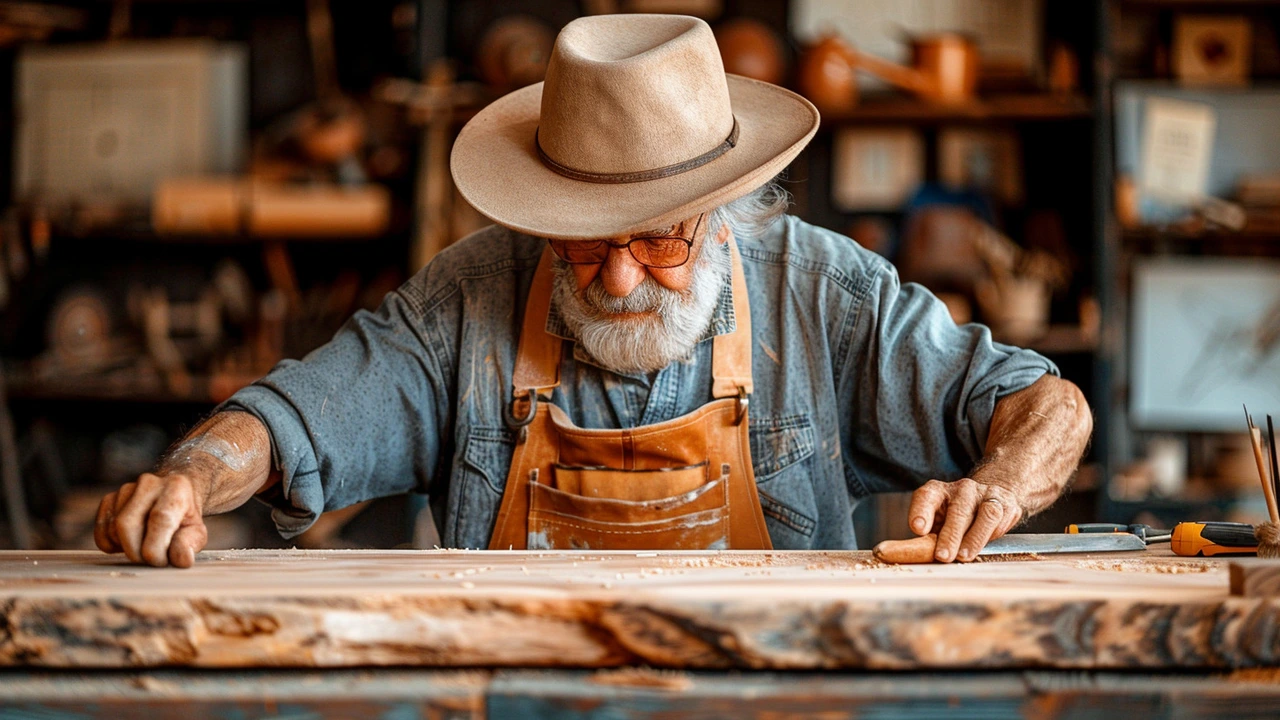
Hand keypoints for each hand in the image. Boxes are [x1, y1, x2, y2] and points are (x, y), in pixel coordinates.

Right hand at [94, 473, 208, 567]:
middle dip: (135, 551)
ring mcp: (126, 489)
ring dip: (124, 547)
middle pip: (127, 523)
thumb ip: (189, 544)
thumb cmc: (184, 517)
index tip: (159, 562)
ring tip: (143, 548)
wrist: (173, 495)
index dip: (156, 548)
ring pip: (112, 527)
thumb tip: (181, 559)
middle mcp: (149, 484)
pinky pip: (101, 528)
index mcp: (176, 488)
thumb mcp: (196, 531)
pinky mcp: (110, 499)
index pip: (160, 519)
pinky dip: (110, 543)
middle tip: (148, 561)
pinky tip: (127, 544)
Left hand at [907, 478, 1021, 562]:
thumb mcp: (936, 523)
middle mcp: (962, 489)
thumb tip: (901, 556)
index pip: (927, 496)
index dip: (921, 512)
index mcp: (938, 492)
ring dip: (974, 537)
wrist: (991, 496)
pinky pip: (1002, 519)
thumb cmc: (955, 517)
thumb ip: (923, 538)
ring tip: (964, 556)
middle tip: (942, 556)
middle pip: (958, 510)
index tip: (917, 528)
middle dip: (950, 535)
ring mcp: (986, 494)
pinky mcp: (1006, 504)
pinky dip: (993, 535)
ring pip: (985, 513)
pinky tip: (985, 547)